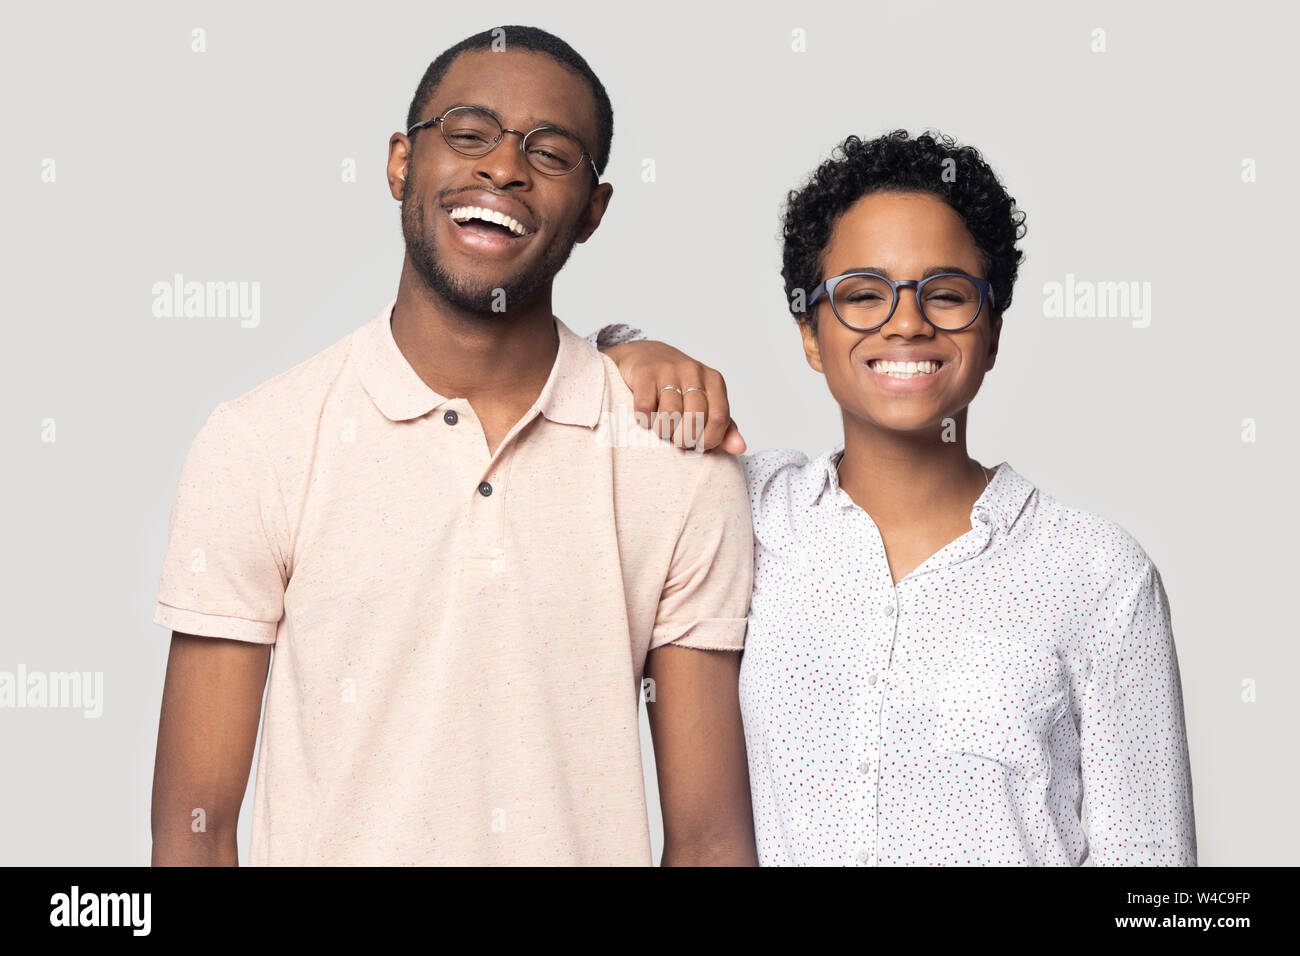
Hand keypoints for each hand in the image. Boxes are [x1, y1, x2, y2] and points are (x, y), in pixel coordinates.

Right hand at [603, 341, 745, 453]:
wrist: (644, 354)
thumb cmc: (678, 385)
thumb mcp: (705, 402)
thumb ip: (723, 427)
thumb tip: (740, 448)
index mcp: (714, 381)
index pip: (720, 418)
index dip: (709, 439)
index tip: (698, 446)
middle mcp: (694, 371)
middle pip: (696, 417)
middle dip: (685, 438)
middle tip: (677, 439)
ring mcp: (669, 370)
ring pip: (670, 413)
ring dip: (663, 430)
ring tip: (661, 427)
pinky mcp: (645, 373)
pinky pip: (645, 407)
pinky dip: (644, 419)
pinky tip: (646, 415)